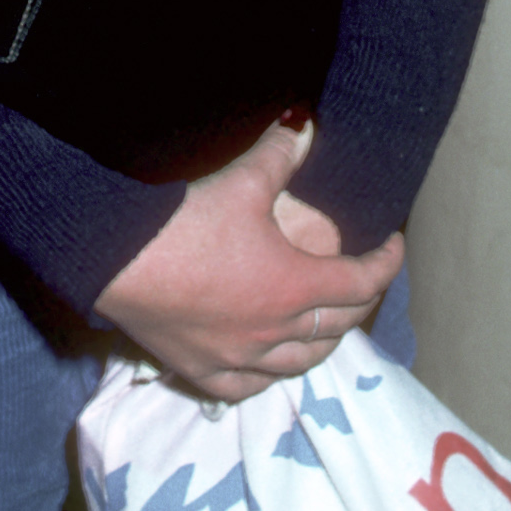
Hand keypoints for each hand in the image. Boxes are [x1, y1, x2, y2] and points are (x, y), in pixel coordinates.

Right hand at [95, 117, 402, 401]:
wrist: (116, 259)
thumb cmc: (184, 221)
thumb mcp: (241, 180)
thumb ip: (281, 153)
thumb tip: (307, 123)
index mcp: (294, 287)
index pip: (360, 282)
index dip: (385, 264)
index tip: (393, 246)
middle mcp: (275, 332)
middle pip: (336, 326)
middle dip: (359, 301)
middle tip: (363, 279)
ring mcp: (239, 358)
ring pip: (300, 364)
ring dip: (323, 343)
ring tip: (327, 323)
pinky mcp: (202, 370)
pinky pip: (250, 387)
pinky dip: (270, 375)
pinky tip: (270, 365)